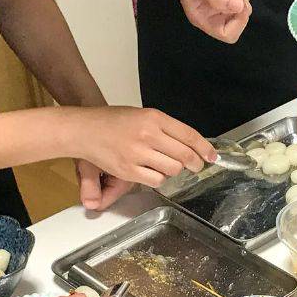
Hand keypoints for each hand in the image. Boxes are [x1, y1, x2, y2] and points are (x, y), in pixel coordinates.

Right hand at [73, 107, 215, 201]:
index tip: (212, 156)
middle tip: (195, 165)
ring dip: (174, 170)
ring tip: (165, 164)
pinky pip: (156, 180)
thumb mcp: (143, 115)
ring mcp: (137, 153)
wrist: (84, 129)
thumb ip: (167, 129)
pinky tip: (152, 171)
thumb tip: (192, 145)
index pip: (188, 135)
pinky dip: (159, 178)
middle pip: (184, 155)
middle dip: (194, 163)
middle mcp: (147, 134)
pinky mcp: (129, 170)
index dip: (204, 148)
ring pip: (173, 169)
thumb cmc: (114, 121)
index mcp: (154, 118)